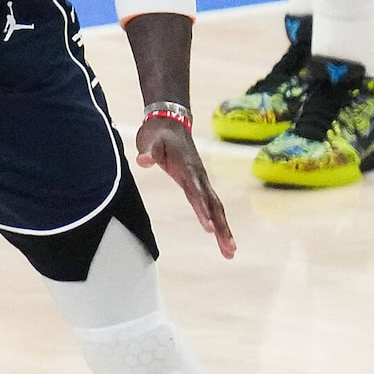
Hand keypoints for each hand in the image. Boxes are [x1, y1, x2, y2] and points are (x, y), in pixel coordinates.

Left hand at [135, 113, 233, 258]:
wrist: (170, 121)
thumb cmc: (157, 133)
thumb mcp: (149, 140)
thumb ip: (147, 151)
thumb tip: (143, 160)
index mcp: (188, 168)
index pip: (196, 192)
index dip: (201, 209)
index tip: (208, 227)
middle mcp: (199, 177)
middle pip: (213, 205)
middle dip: (221, 228)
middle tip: (229, 249)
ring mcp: (202, 181)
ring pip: (216, 208)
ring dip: (224, 229)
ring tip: (230, 252)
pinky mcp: (200, 184)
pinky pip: (212, 206)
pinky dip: (218, 222)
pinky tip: (221, 237)